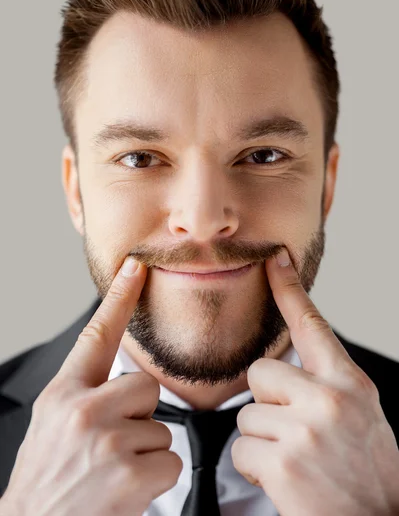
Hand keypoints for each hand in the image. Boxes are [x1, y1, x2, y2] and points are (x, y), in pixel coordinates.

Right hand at [2, 257, 181, 515]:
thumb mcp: (52, 425)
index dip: (120, 298)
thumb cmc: (47, 479)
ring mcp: (108, 440)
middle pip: (146, 387)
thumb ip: (85, 395)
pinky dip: (155, 479)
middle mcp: (83, 410)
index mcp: (64, 394)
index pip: (97, 335)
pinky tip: (126, 491)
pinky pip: (170, 460)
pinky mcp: (131, 472)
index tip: (136, 268)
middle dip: (139, 415)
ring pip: (161, 428)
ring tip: (113, 473)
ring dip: (145, 452)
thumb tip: (125, 380)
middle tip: (112, 446)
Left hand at [232, 248, 398, 515]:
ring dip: (261, 441)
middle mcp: (329, 399)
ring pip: (246, 414)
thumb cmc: (368, 476)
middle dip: (266, 402)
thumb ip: (328, 387)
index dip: (290, 289)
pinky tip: (284, 480)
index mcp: (350, 384)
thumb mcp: (362, 417)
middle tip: (291, 431)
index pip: (313, 325)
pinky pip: (241, 449)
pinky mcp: (283, 462)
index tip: (274, 261)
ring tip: (294, 461)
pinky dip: (254, 468)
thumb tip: (292, 369)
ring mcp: (306, 429)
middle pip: (260, 373)